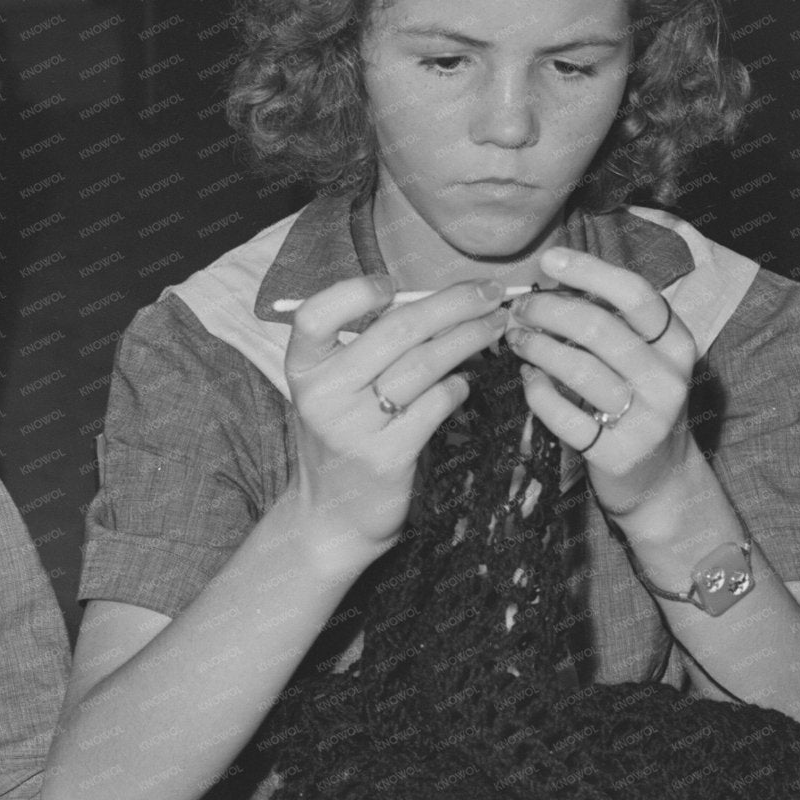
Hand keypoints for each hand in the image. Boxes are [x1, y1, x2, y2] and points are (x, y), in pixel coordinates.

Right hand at [278, 276, 509, 553]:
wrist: (333, 515)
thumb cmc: (344, 437)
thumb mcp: (337, 390)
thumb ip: (369, 347)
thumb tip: (438, 301)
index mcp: (304, 368)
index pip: (316, 314)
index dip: (355, 293)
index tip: (393, 284)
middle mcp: (322, 395)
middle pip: (396, 331)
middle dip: (452, 304)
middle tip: (490, 291)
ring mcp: (354, 428)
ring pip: (424, 365)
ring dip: (469, 339)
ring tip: (496, 325)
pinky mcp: (387, 457)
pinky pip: (434, 406)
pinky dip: (457, 387)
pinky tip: (464, 383)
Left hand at [509, 246, 697, 518]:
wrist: (659, 477)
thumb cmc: (639, 402)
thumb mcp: (644, 358)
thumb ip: (612, 321)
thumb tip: (553, 279)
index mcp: (678, 345)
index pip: (636, 296)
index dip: (589, 271)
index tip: (548, 261)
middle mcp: (669, 380)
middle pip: (599, 328)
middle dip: (548, 311)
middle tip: (519, 309)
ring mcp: (647, 421)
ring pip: (578, 370)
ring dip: (536, 347)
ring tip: (516, 339)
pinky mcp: (618, 454)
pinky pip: (563, 415)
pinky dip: (537, 392)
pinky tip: (528, 379)